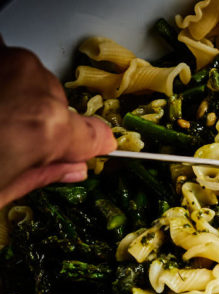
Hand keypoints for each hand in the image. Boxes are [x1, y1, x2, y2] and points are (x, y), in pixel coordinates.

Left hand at [0, 37, 114, 206]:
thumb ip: (43, 174)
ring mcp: (8, 64)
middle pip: (58, 109)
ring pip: (32, 84)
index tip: (93, 152)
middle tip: (13, 148)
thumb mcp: (2, 190)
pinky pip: (6, 64)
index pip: (95, 137)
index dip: (94, 147)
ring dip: (17, 101)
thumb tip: (71, 168)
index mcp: (47, 129)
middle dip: (41, 127)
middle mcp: (34, 88)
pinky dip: (0, 81)